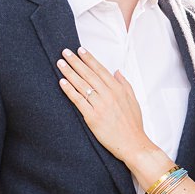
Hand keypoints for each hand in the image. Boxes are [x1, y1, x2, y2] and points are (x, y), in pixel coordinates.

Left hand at [57, 48, 150, 163]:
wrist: (133, 143)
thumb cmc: (133, 124)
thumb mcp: (134, 101)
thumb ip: (125, 84)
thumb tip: (117, 72)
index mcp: (119, 90)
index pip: (101, 70)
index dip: (89, 59)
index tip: (80, 50)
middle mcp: (109, 95)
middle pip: (89, 74)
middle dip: (76, 62)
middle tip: (65, 52)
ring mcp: (100, 105)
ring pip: (82, 85)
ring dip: (69, 73)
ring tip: (60, 63)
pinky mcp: (92, 117)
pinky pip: (78, 100)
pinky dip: (69, 90)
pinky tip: (62, 82)